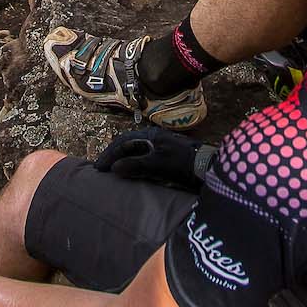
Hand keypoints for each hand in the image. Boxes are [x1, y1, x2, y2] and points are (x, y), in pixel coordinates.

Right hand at [93, 125, 212, 190]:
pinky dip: (132, 163)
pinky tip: (129, 171)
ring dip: (122, 159)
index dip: (109, 154)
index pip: (122, 142)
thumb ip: (135, 165)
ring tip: (111, 170)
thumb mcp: (157, 165)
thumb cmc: (182, 164)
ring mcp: (159, 145)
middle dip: (113, 155)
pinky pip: (142, 156)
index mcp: (149, 135)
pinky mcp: (165, 155)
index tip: (99, 168)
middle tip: (101, 169)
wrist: (207, 167)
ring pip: (135, 149)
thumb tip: (114, 168)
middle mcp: (153, 137)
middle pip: (127, 144)